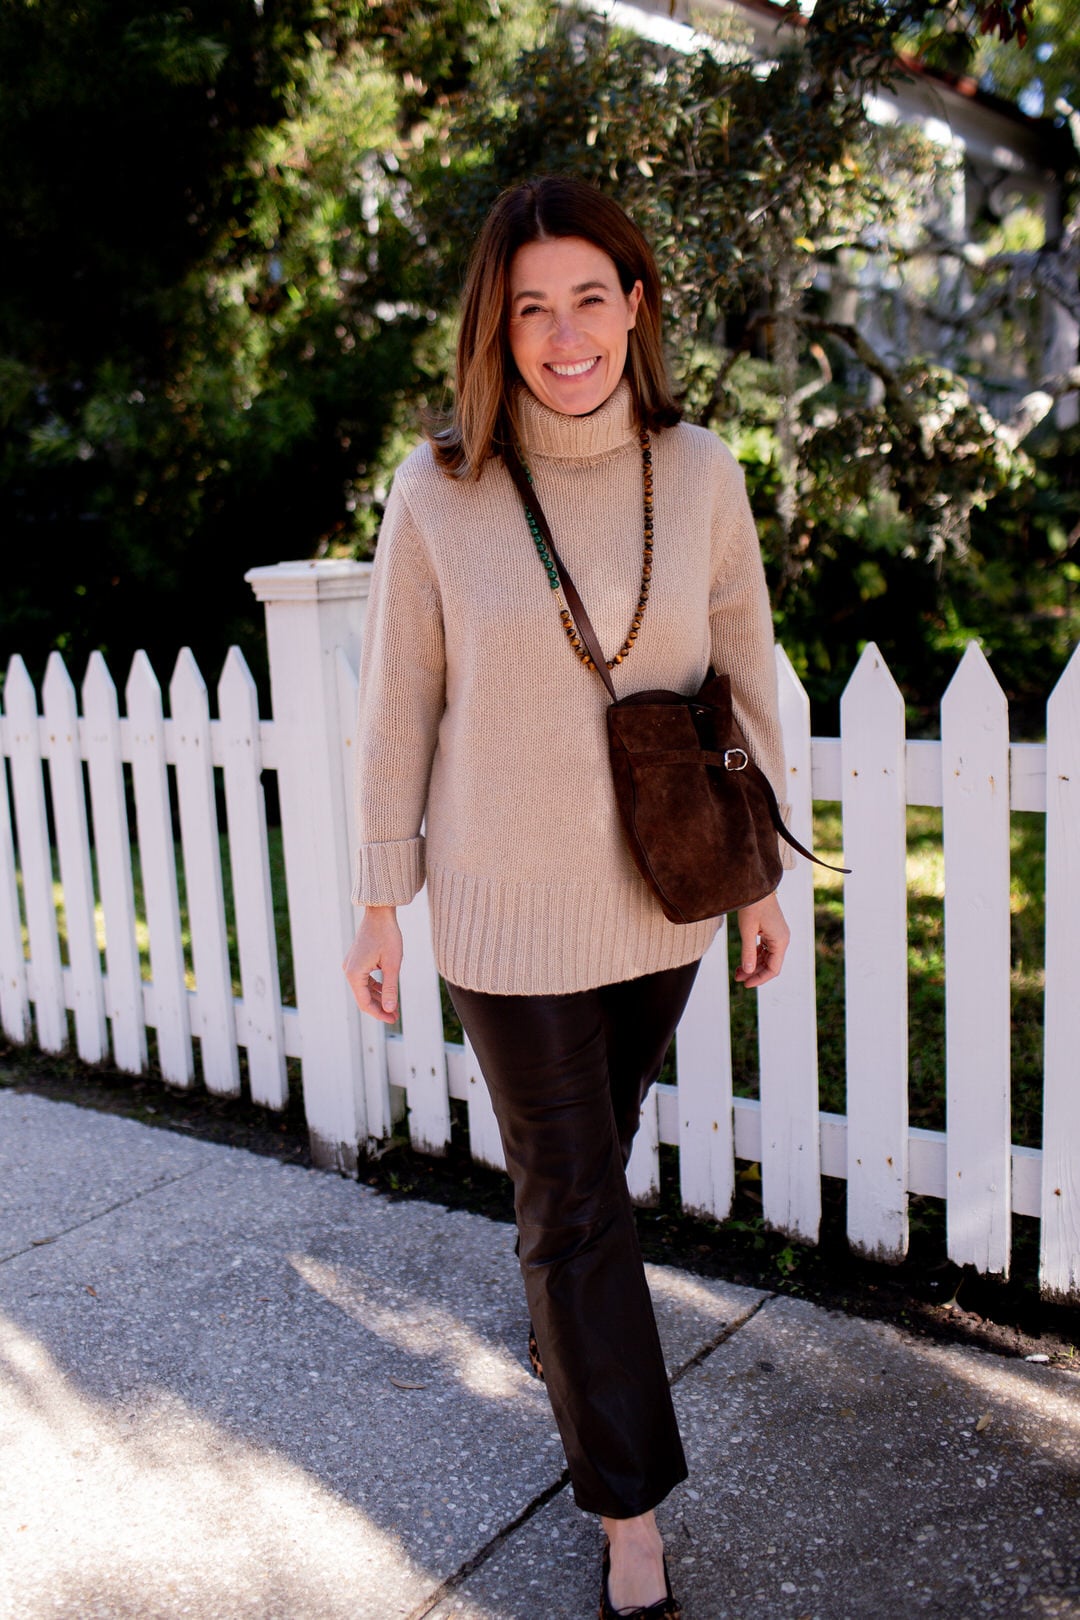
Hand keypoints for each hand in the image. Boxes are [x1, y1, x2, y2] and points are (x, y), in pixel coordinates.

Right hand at [343, 906, 402, 1023]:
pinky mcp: (356, 960)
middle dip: (379, 1008)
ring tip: (393, 1007)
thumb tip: (390, 1009)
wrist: (380, 913)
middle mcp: (349, 970)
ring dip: (378, 998)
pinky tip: (386, 991)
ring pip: (363, 989)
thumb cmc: (387, 936)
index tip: (393, 1019)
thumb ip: (390, 988)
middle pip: (363, 997)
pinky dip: (375, 987)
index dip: (379, 1013)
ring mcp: (351, 965)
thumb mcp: (392, 964)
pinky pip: (364, 980)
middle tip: (395, 1016)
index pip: (365, 1003)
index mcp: (354, 974)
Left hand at [733, 891, 788, 988]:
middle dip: (754, 972)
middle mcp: (782, 940)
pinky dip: (754, 955)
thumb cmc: (752, 906)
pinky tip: (744, 960)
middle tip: (737, 978)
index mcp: (780, 941)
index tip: (746, 984)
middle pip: (770, 964)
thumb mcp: (747, 931)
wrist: (756, 886)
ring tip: (737, 971)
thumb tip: (748, 972)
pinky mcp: (771, 931)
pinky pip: (764, 948)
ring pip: (766, 957)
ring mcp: (777, 935)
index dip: (760, 979)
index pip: (773, 968)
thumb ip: (748, 952)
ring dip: (753, 965)